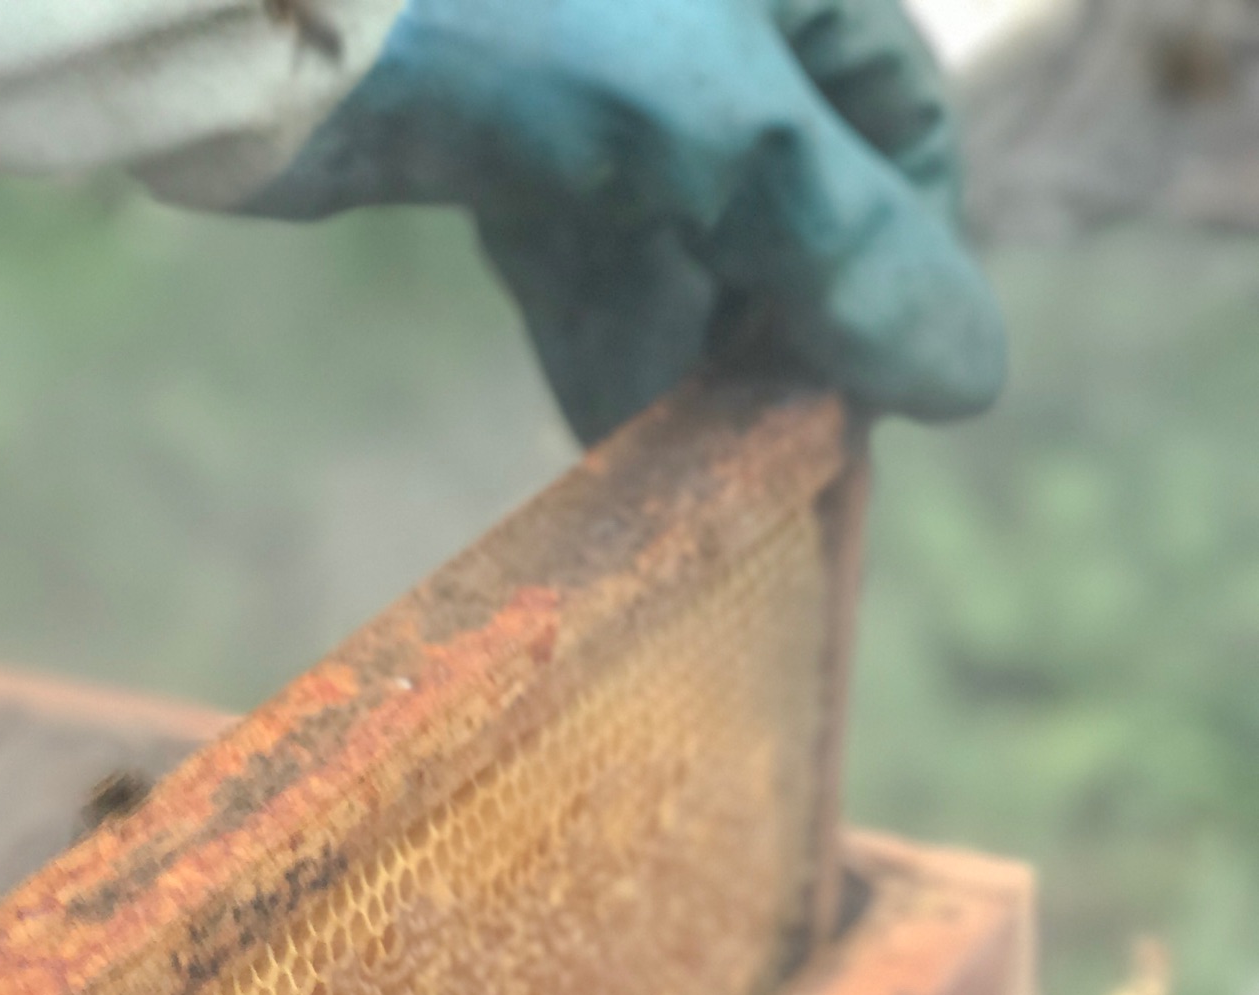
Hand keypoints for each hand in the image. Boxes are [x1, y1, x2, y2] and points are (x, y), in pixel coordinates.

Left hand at [244, 0, 1004, 442]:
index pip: (895, 121)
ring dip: (692, 362)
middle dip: (781, 331)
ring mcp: (587, 69)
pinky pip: (582, 253)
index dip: (897, 263)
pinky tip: (614, 441)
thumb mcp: (722, 136)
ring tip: (699, 480)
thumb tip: (972, 383)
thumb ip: (845, 257)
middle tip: (775, 461)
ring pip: (679, 234)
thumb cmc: (519, 12)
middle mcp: (694, 12)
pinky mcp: (491, 133)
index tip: (873, 395)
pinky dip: (603, 342)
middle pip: (785, 191)